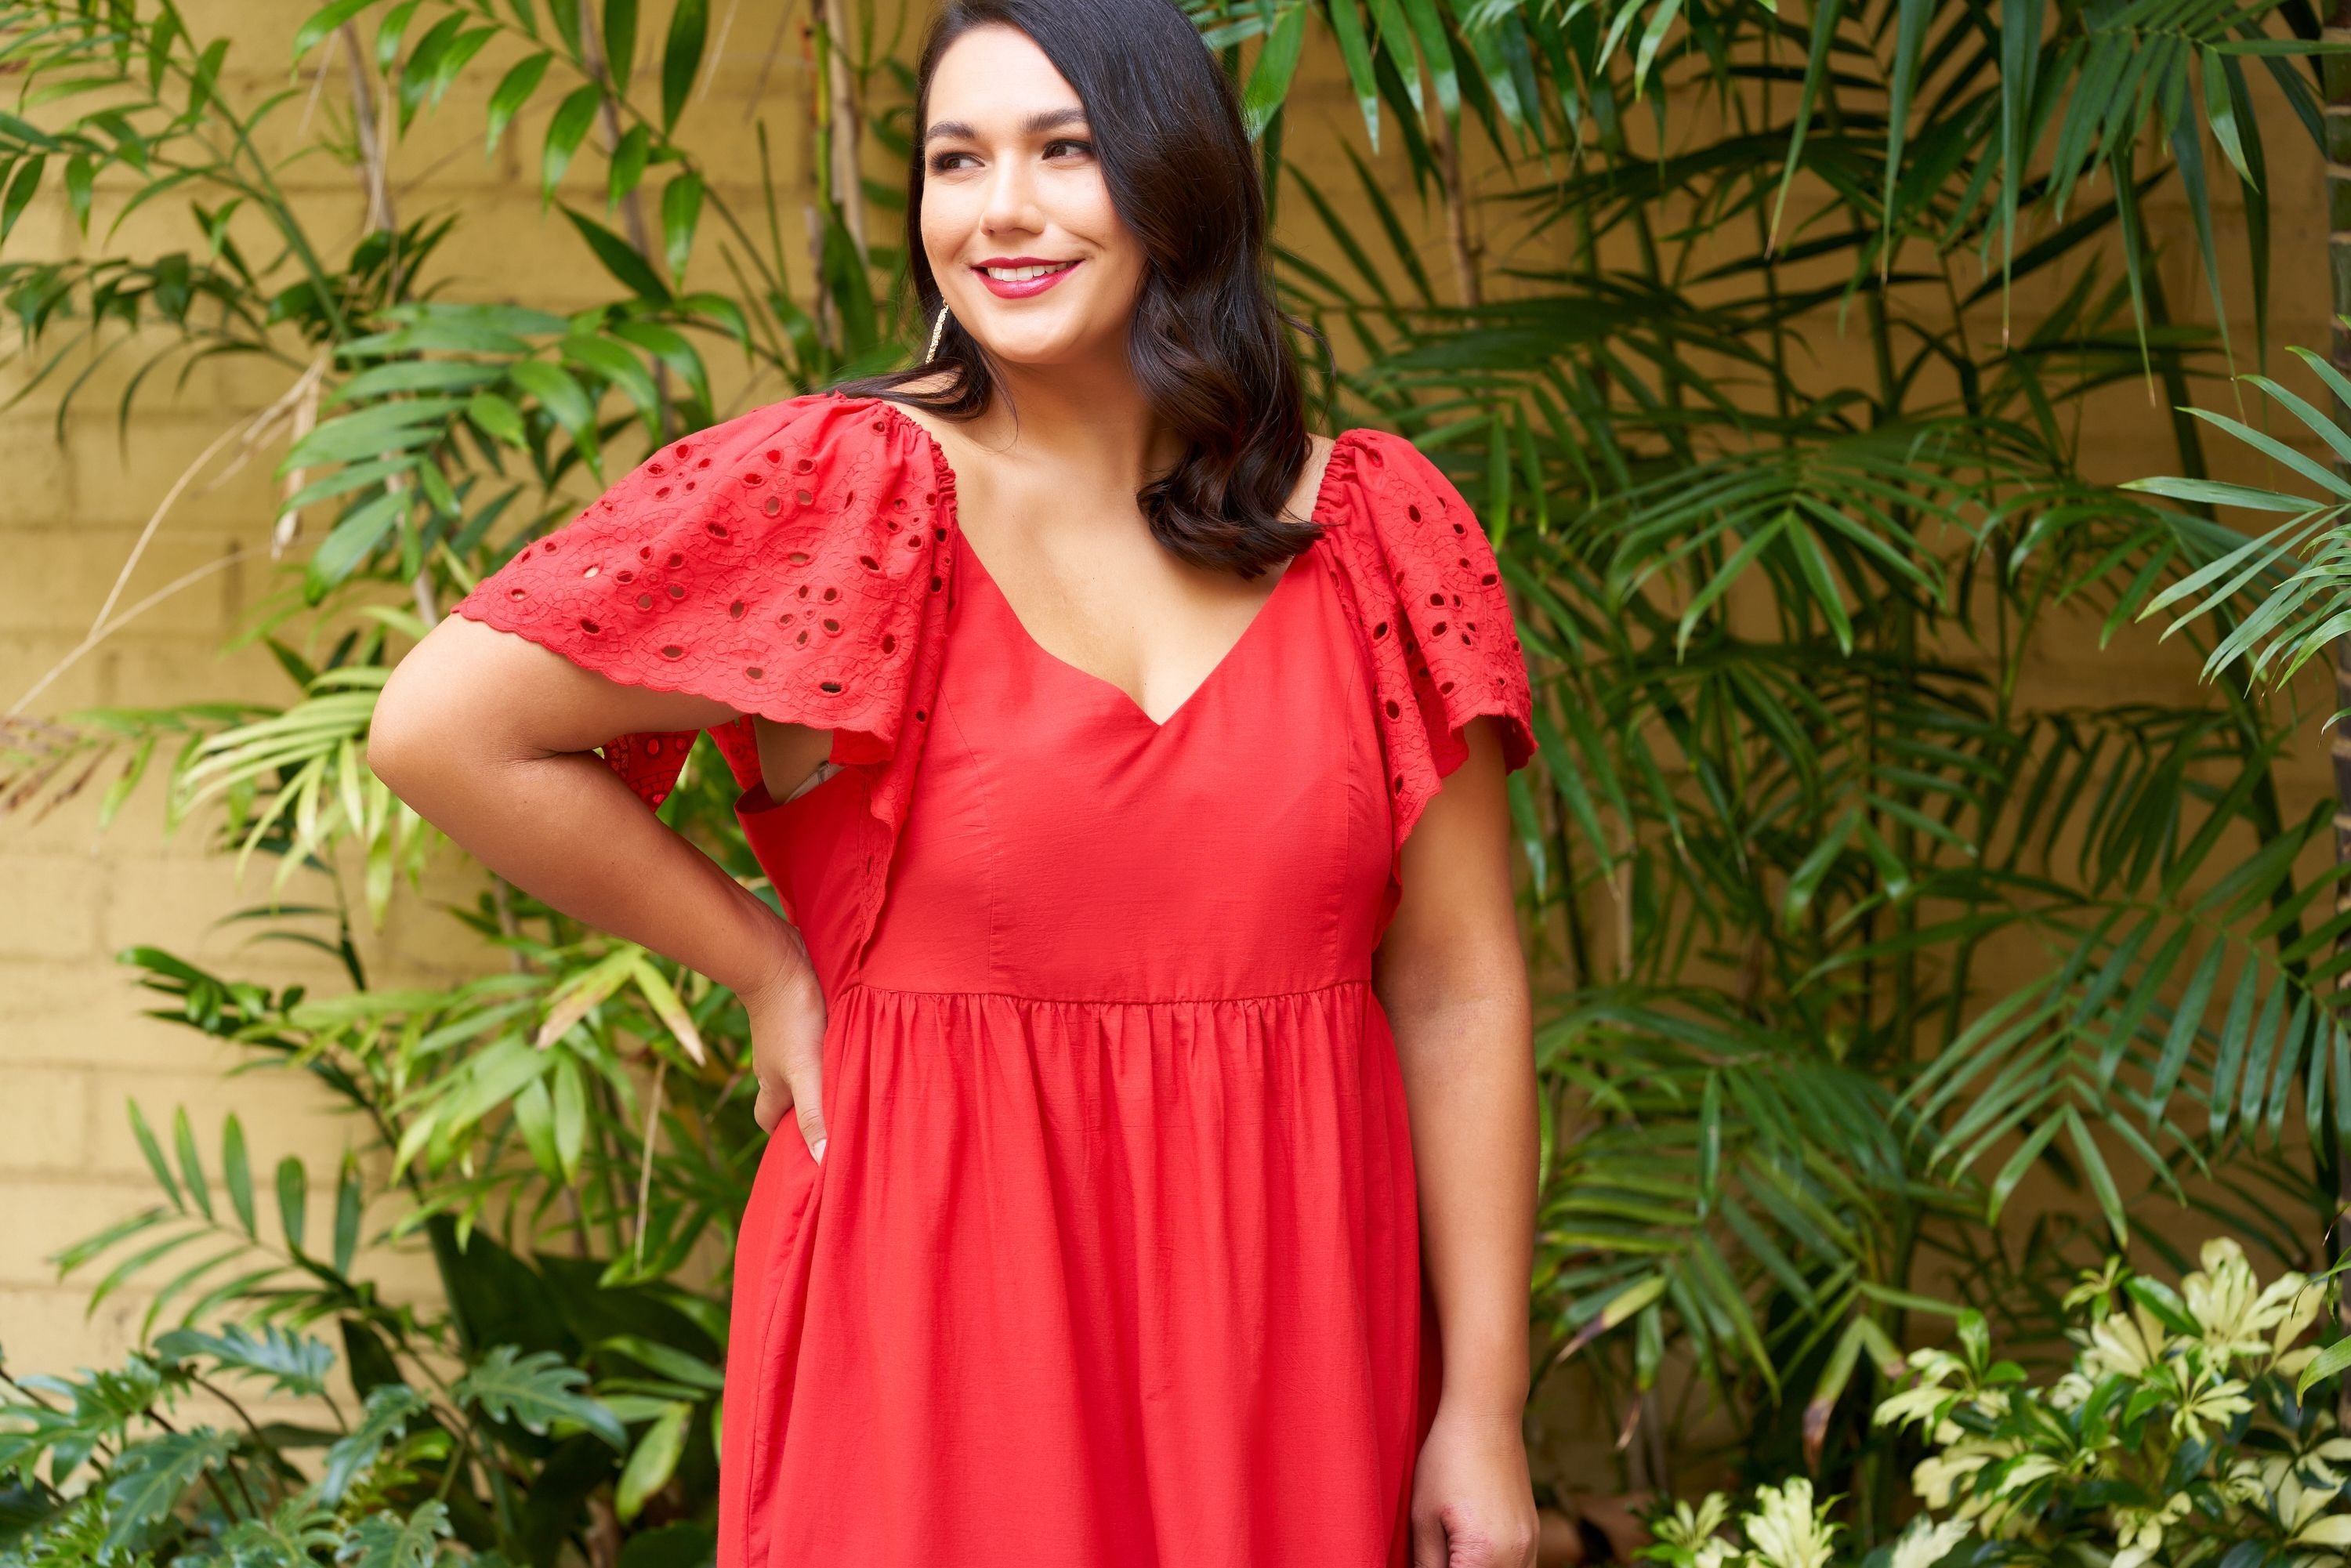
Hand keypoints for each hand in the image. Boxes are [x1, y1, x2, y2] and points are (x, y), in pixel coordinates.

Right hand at [739, 931, 829, 1161]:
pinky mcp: (797, 1014)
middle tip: (836, 1114)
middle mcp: (773, 1063)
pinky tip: (850, 1043)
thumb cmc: (791, 1018)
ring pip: (799, 1065)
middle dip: (805, 1107)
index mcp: (771, 1084)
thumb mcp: (806, 1072)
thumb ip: (815, 1113)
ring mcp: (784, 1037)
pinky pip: (811, 1039)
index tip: (804, 1147)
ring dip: (821, 1075)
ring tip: (853, 1081)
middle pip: (785, 1093)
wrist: (777, 960)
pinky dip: (826, 1047)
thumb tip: (822, 1159)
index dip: (782, 1135)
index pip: (768, 1120)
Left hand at [1410, 1401, 1538, 1567]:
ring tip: (1453, 1553)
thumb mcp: (1424, 1517)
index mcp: (1486, 1556)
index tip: (1427, 1562)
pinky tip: (1473, 1554)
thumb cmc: (1448, 1460)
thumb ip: (1427, 1564)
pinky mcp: (1534, 1534)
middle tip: (1437, 1554)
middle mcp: (1517, 1557)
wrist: (1486, 1417)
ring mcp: (1531, 1546)